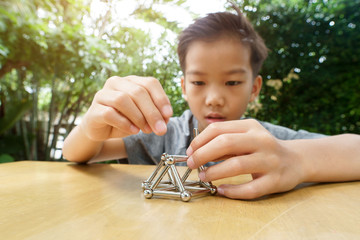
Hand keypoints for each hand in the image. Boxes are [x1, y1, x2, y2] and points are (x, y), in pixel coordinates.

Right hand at [80, 76, 172, 140]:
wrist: (102, 131)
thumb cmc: (125, 120)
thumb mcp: (144, 117)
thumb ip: (156, 115)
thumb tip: (166, 118)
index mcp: (131, 81)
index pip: (150, 83)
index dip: (161, 98)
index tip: (168, 115)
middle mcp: (116, 83)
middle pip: (138, 92)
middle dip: (152, 112)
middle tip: (161, 129)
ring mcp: (102, 94)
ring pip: (122, 100)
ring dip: (138, 117)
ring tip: (146, 130)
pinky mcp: (94, 110)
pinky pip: (109, 113)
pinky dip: (124, 123)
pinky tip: (133, 131)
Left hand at [186, 120, 304, 198]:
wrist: (295, 160)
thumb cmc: (261, 149)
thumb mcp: (245, 138)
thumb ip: (223, 142)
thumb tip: (195, 151)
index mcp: (251, 126)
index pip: (218, 129)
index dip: (199, 141)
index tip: (189, 152)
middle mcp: (262, 140)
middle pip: (225, 143)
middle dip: (202, 154)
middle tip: (191, 164)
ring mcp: (270, 160)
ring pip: (237, 165)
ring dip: (214, 172)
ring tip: (203, 176)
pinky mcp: (276, 180)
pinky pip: (250, 188)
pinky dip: (232, 191)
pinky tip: (221, 190)